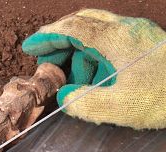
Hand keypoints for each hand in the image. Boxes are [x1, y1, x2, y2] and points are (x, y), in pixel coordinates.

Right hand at [22, 9, 165, 128]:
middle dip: (59, 41)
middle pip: (82, 23)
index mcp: (117, 40)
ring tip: (73, 82)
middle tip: (46, 63)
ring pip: (95, 33)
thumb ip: (86, 103)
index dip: (47, 37)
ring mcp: (136, 35)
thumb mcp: (121, 106)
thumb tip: (65, 97)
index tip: (30, 47)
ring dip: (78, 54)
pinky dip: (94, 57)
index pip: (73, 29)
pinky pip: (109, 43)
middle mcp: (126, 30)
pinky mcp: (143, 44)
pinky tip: (95, 78)